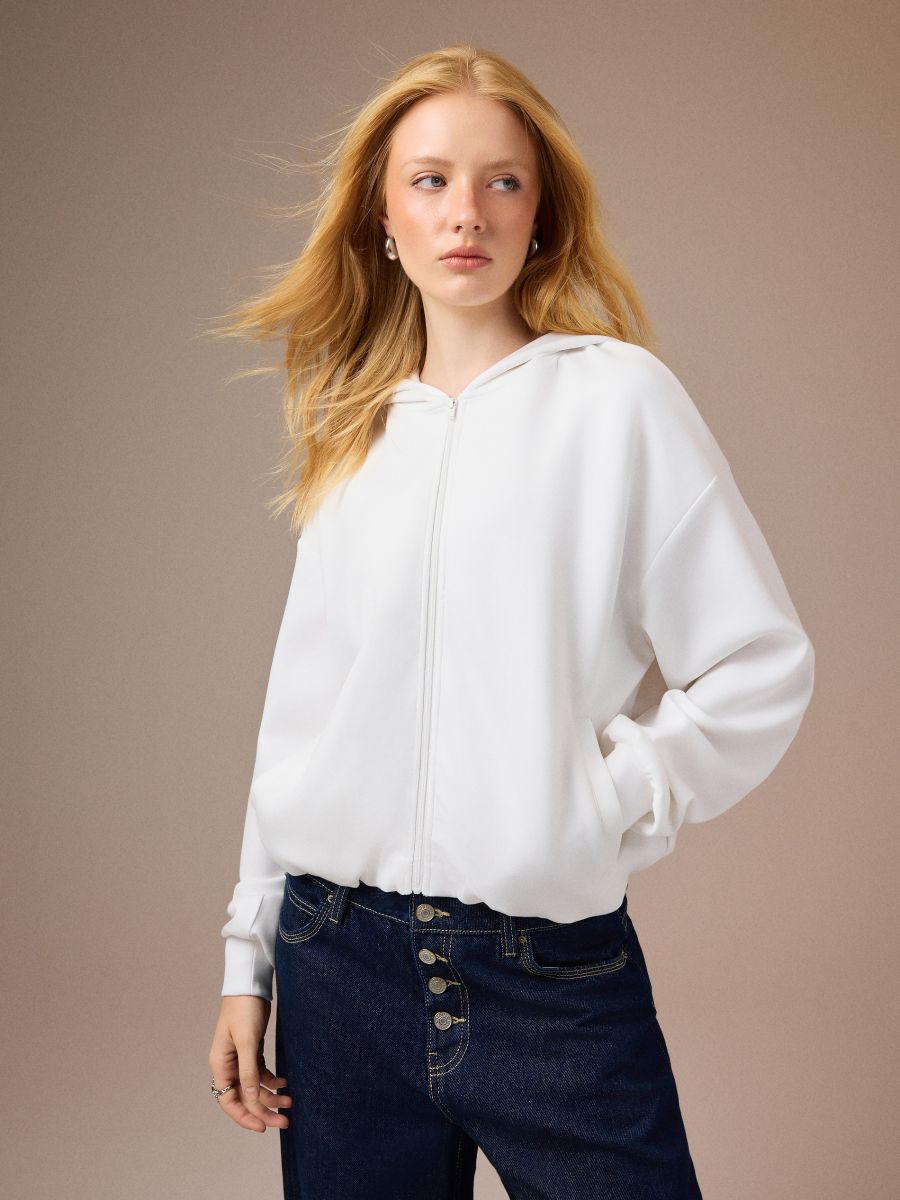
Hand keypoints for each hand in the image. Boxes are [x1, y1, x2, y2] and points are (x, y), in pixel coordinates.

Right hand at [208, 995, 291, 1131]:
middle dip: (263, 1111)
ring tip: (290, 1102)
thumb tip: (249, 1099)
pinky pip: (260, 1073)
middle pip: (244, 1097)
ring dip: (271, 1096)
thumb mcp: (247, 1041)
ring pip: (254, 1087)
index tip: (263, 1128)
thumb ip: (248, 1071)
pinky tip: (285, 1083)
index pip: (229, 1101)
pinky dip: (272, 1080)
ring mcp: (240, 1058)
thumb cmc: (244, 1008)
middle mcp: (228, 1065)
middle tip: (285, 1122)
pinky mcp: (251, 1049)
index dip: (245, 1116)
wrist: (250, 983)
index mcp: (220, 1065)